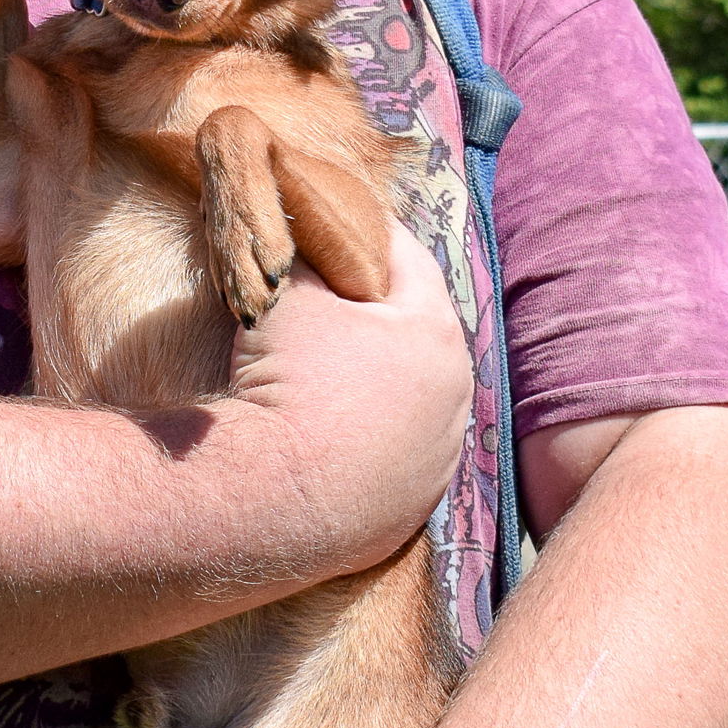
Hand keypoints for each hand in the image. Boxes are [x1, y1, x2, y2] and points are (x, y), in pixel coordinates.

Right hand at [225, 223, 472, 574]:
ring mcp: (441, 455)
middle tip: (321, 294)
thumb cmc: (286, 388)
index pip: (403, 256)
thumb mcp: (286, 298)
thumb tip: (298, 227)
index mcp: (436, 332)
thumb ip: (302, 255)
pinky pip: (397, 449)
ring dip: (375, 376)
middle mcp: (455, 393)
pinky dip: (370, 433)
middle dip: (370, 308)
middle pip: (412, 327)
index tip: (326, 223)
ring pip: (410, 393)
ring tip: (324, 372)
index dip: (359, 233)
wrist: (271, 503)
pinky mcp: (416, 504)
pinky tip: (330, 433)